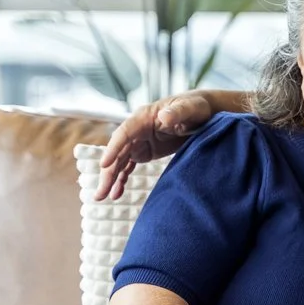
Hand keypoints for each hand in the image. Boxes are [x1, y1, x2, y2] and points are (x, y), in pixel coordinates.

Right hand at [95, 91, 213, 199]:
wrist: (204, 113)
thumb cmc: (196, 107)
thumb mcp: (190, 108)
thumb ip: (177, 112)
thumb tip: (164, 116)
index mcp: (144, 117)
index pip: (124, 133)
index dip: (113, 149)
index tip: (104, 165)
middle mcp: (137, 129)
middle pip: (117, 151)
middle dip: (108, 172)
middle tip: (100, 192)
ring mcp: (139, 141)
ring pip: (120, 161)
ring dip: (111, 179)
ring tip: (102, 197)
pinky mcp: (145, 151)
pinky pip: (129, 165)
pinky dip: (122, 179)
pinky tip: (117, 193)